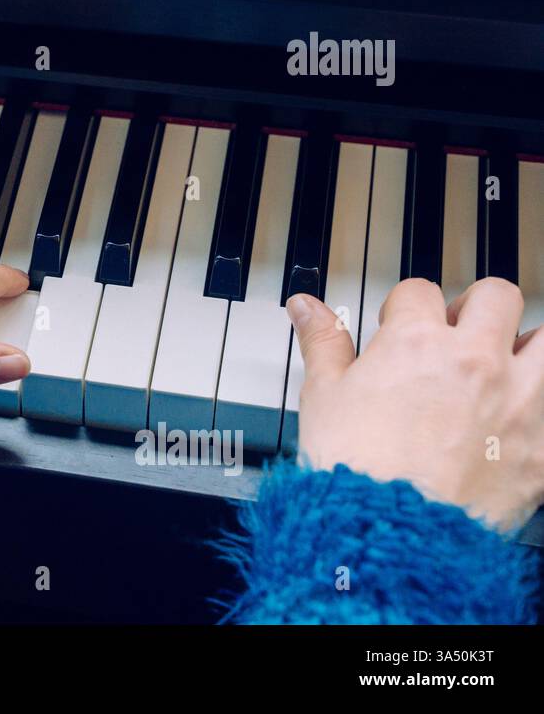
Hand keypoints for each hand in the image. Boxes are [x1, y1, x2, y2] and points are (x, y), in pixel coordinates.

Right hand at [289, 277, 543, 529]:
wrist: (393, 535)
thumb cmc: (357, 470)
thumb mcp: (324, 396)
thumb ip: (323, 342)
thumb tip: (307, 308)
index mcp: (417, 342)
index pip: (419, 292)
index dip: (404, 309)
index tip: (398, 328)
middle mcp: (475, 361)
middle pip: (496, 296)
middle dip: (474, 308)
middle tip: (457, 333)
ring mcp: (519, 400)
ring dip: (525, 346)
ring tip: (502, 366)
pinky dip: (539, 405)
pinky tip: (517, 418)